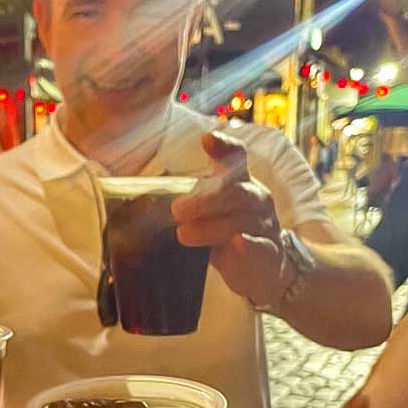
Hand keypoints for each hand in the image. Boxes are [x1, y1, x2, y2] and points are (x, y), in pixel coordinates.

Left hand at [172, 133, 288, 305]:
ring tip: (183, 234)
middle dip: (205, 199)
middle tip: (177, 210)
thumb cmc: (227, 233)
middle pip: (235, 191)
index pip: (236, 158)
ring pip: (241, 220)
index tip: (207, 139)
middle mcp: (255, 198)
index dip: (223, 147)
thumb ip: (188, 203)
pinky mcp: (268, 252)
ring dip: (211, 226)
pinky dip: (248, 245)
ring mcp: (264, 225)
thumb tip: (139, 205)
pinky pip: (260, 246)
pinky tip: (237, 243)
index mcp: (240, 183)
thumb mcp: (209, 213)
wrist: (263, 267)